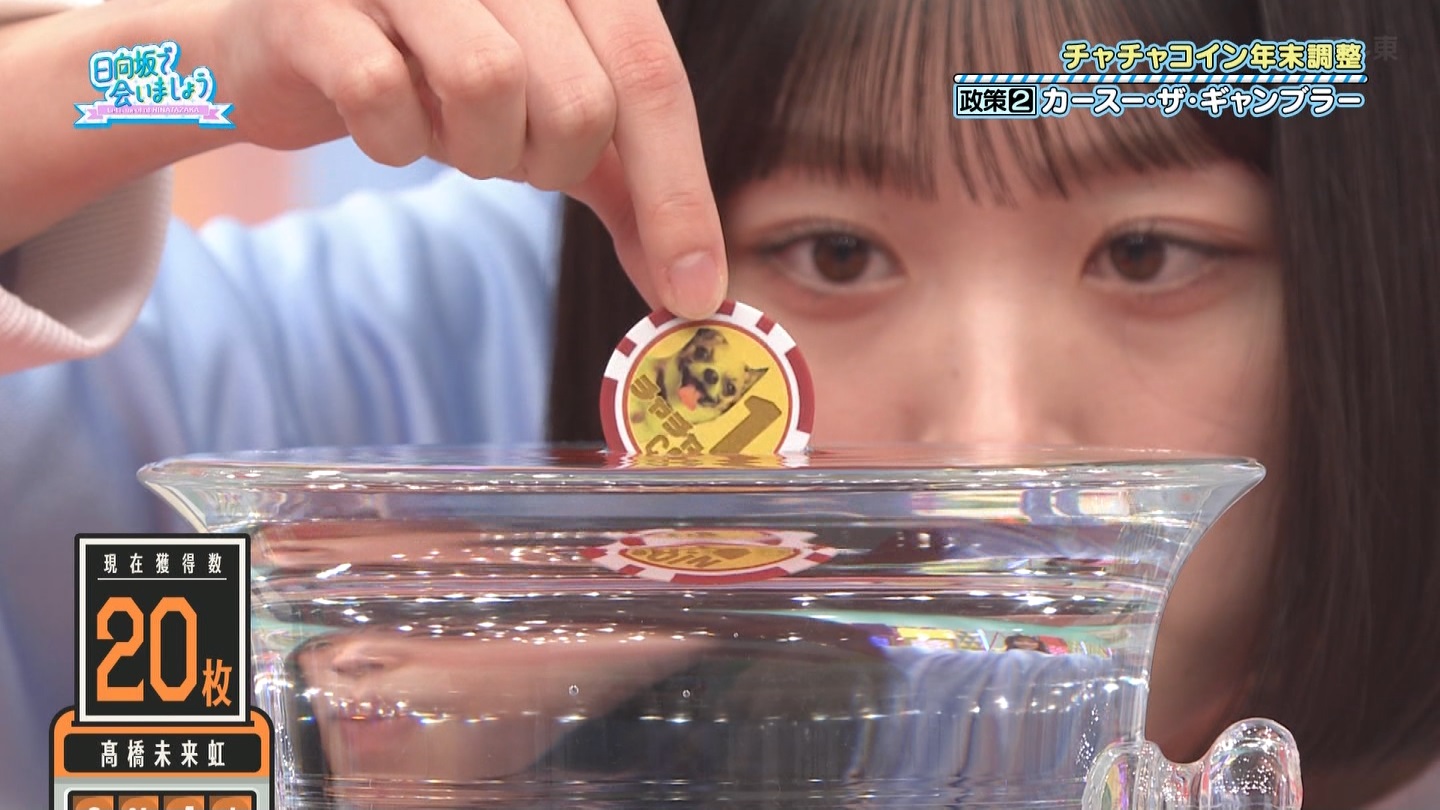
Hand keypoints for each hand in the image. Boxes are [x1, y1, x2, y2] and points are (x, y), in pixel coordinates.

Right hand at [217, 0, 724, 316]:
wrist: (295, 45)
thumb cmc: (442, 77)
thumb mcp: (557, 120)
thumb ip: (635, 187)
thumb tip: (697, 286)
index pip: (652, 73)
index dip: (679, 193)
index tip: (696, 291)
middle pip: (578, 98)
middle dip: (550, 161)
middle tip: (507, 149)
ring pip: (486, 84)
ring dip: (475, 147)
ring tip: (445, 126)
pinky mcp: (310, 1)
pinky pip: (380, 92)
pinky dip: (392, 137)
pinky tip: (383, 120)